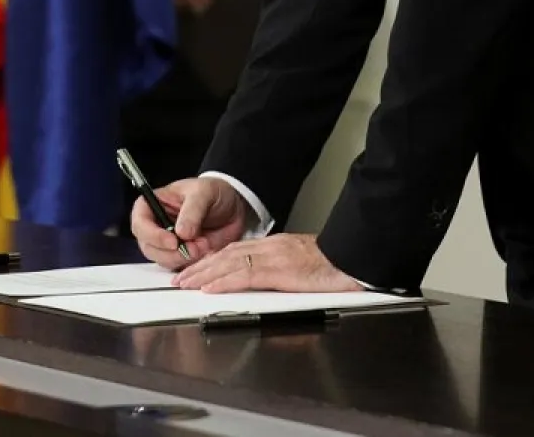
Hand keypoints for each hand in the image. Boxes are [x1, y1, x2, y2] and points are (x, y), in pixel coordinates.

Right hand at [131, 176, 248, 268]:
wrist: (233, 206)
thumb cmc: (213, 192)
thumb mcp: (204, 193)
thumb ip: (192, 211)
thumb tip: (181, 232)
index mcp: (154, 204)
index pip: (140, 223)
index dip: (152, 235)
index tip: (173, 241)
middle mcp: (156, 225)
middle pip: (148, 246)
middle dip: (171, 252)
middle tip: (194, 248)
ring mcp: (166, 243)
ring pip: (163, 260)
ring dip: (183, 258)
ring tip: (204, 245)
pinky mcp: (179, 255)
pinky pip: (178, 267)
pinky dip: (191, 264)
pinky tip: (204, 252)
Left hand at [174, 232, 362, 294]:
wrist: (352, 255)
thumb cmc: (334, 263)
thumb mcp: (302, 264)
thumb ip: (283, 269)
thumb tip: (270, 283)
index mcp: (275, 246)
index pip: (236, 251)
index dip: (213, 261)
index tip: (197, 270)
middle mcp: (270, 247)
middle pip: (226, 255)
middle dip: (201, 267)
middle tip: (180, 278)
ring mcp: (273, 256)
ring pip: (229, 262)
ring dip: (204, 274)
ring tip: (185, 283)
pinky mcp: (279, 270)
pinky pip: (245, 275)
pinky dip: (223, 281)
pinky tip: (210, 288)